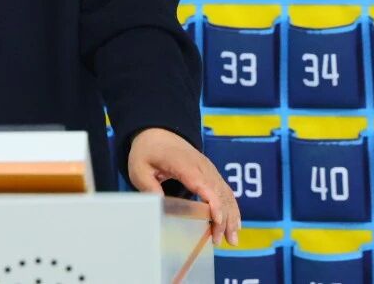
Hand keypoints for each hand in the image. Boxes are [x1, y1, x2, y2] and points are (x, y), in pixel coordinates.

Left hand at [127, 127, 241, 245]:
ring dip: (231, 216)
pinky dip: (231, 207)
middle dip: (223, 218)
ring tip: (232, 239)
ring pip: (225, 193)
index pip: (202, 184)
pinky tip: (234, 224)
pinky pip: (225, 190)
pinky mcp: (211, 173)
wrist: (158, 133)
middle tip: (220, 240)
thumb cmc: (148, 152)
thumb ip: (149, 186)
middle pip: (218, 193)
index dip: (212, 202)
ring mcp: (208, 169)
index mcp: (183, 164)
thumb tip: (161, 205)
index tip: (217, 220)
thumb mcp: (139, 168)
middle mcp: (201, 166)